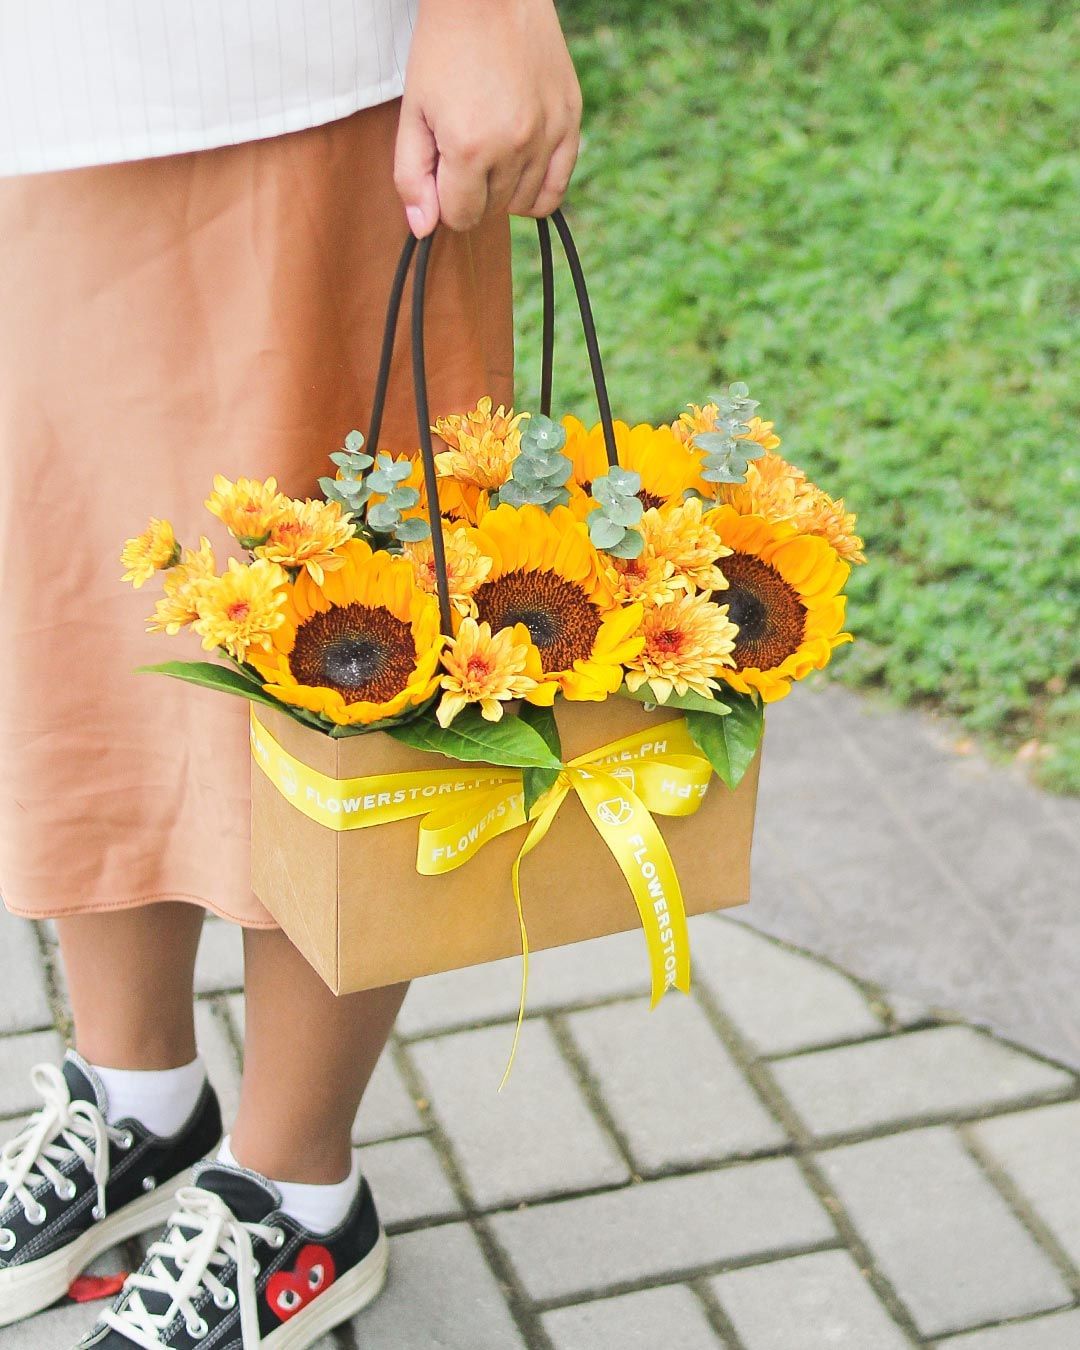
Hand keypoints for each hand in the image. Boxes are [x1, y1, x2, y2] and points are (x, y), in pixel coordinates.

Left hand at [394, 0, 581, 235]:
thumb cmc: (444, 49)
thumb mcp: (412, 112)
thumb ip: (411, 175)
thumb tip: (423, 228)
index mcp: (468, 147)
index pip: (459, 217)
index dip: (444, 202)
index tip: (441, 174)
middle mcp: (513, 147)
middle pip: (491, 210)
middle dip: (472, 192)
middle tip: (463, 151)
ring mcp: (547, 134)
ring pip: (522, 202)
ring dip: (502, 191)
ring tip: (490, 153)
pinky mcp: (570, 120)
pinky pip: (558, 187)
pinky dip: (538, 193)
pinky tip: (520, 175)